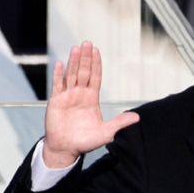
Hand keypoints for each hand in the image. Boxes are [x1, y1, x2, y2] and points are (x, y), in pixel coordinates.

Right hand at [43, 41, 139, 167]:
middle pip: (83, 72)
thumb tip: (137, 117)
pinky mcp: (56, 101)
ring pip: (71, 75)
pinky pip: (57, 85)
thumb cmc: (86, 142)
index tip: (97, 51)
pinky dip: (58, 74)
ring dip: (73, 61)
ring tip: (76, 48)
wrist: (66, 149)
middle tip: (87, 43)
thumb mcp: (106, 132)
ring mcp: (67, 97)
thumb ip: (120, 123)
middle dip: (86, 58)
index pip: (95, 77)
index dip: (96, 64)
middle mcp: (80, 95)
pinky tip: (60, 63)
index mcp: (92, 99)